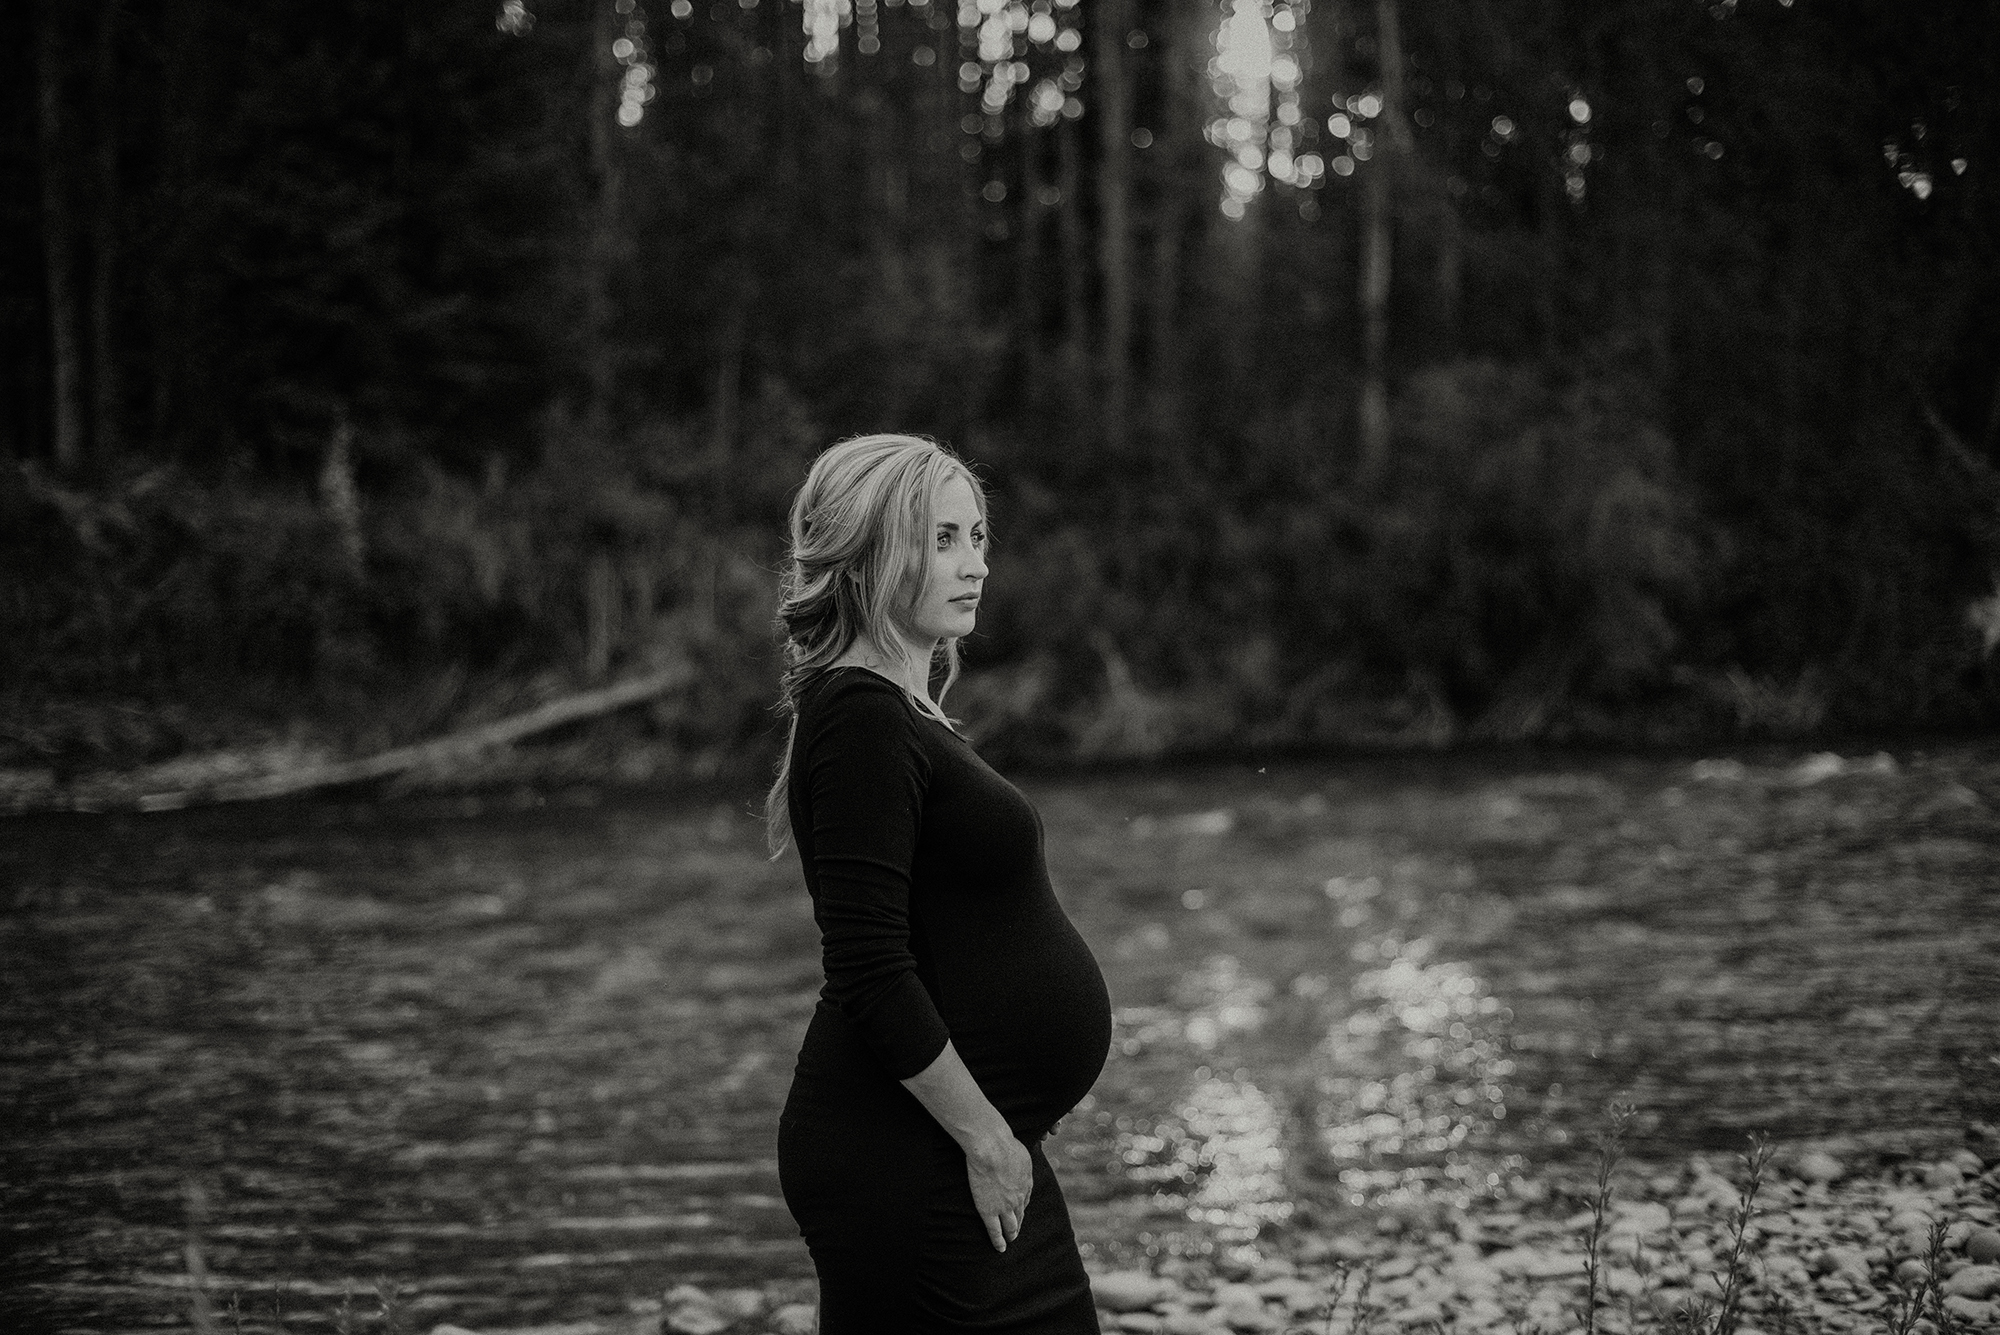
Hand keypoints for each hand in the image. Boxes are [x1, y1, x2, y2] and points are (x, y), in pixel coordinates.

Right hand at [964, 1132, 1032, 1252]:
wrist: (993, 1149)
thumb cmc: (1005, 1145)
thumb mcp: (1022, 1153)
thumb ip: (1021, 1162)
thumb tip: (1021, 1162)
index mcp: (1026, 1184)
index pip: (1025, 1200)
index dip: (1022, 1207)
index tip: (1019, 1211)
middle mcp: (1018, 1198)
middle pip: (1020, 1215)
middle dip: (1019, 1224)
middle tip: (1016, 1232)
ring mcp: (1004, 1206)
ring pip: (1010, 1226)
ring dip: (1011, 1234)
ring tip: (1009, 1240)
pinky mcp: (989, 1211)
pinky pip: (994, 1230)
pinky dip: (998, 1241)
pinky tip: (1000, 1248)